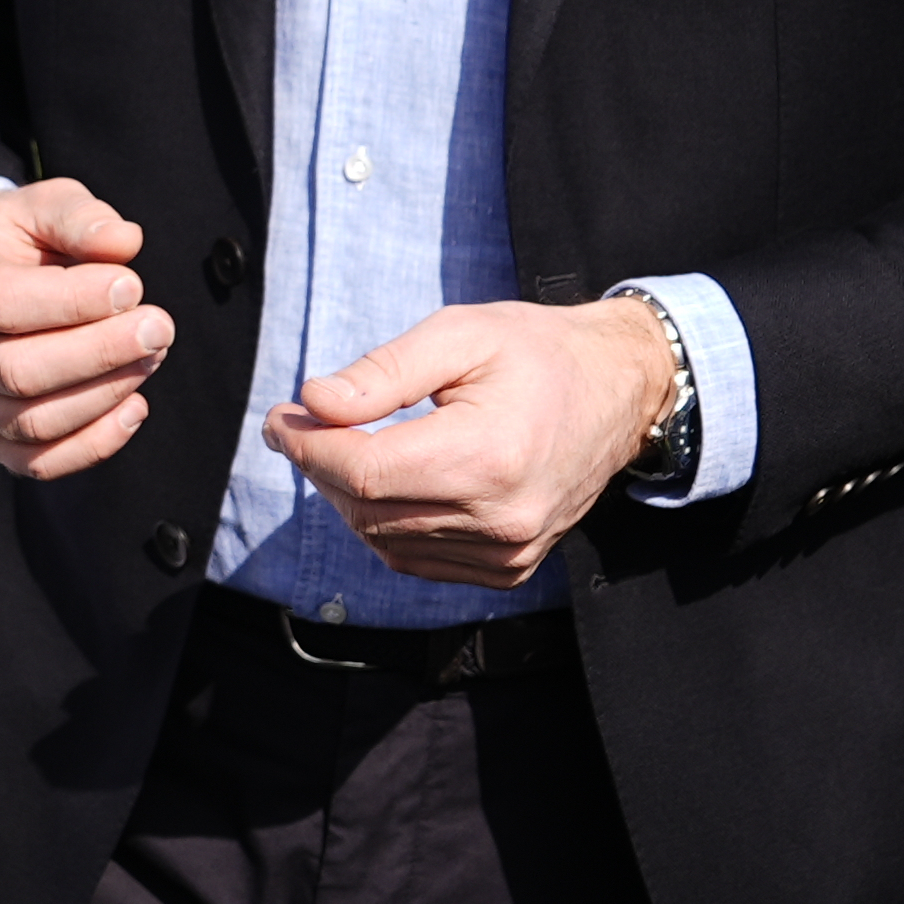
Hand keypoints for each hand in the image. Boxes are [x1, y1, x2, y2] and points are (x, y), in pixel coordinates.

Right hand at [0, 179, 170, 478]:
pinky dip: (91, 445)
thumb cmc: (20, 236)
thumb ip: (80, 218)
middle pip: (16, 371)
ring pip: (29, 422)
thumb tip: (123, 242)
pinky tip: (135, 408)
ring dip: (103, 394)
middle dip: (99, 353)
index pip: (1, 303)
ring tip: (152, 355)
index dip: (72, 302)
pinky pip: (35, 462)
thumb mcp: (45, 204)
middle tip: (160, 327)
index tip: (132, 285)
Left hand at [261, 293, 677, 588]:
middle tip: (302, 425)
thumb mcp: (460, 335)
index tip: (283, 418)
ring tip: (344, 448)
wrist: (620, 392)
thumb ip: (383, 372)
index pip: (366, 472)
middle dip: (321, 468)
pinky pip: (419, 560)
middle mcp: (501, 518)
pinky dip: (387, 527)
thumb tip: (315, 403)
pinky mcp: (510, 568)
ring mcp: (509, 553)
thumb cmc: (539, 353)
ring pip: (386, 541)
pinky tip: (387, 483)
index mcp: (489, 455)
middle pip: (368, 510)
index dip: (310, 447)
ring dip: (349, 498)